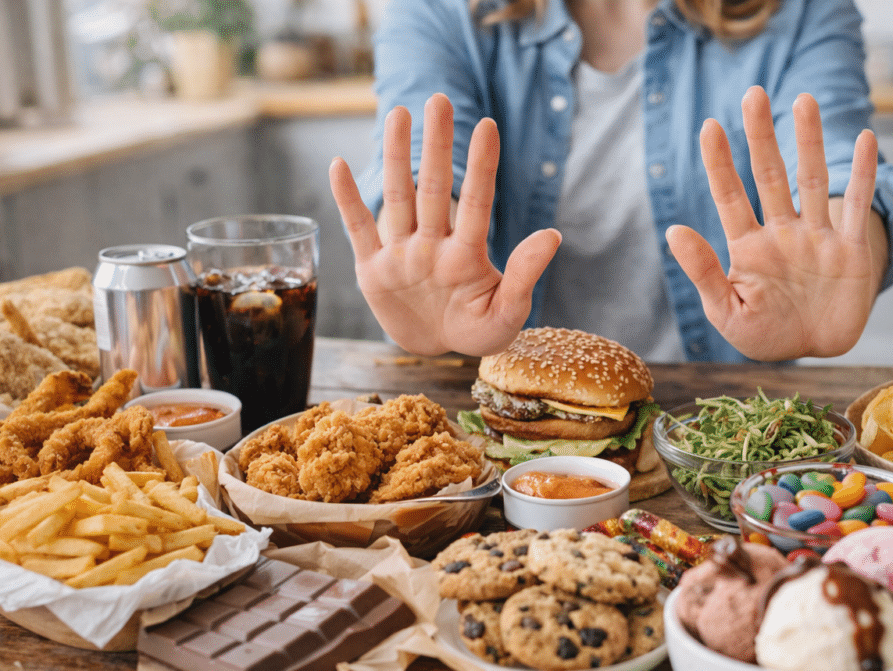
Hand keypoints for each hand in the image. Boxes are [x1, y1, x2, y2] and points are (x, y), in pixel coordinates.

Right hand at [329, 93, 560, 355]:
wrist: (439, 349)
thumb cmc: (478, 330)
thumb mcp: (507, 313)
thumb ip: (524, 275)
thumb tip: (553, 234)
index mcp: (467, 256)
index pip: (477, 204)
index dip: (481, 166)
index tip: (487, 126)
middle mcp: (433, 246)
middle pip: (434, 189)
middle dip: (437, 146)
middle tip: (440, 99)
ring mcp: (402, 255)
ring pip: (399, 198)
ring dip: (396, 157)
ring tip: (398, 113)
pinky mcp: (373, 270)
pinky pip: (359, 229)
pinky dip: (348, 200)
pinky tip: (339, 165)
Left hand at [666, 87, 885, 361]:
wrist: (813, 351)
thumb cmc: (765, 334)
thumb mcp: (726, 312)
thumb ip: (703, 272)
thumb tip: (672, 230)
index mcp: (748, 247)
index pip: (730, 196)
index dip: (719, 162)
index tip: (709, 127)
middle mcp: (781, 233)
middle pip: (769, 175)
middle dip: (760, 136)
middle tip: (752, 95)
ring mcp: (817, 237)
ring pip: (812, 180)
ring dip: (809, 141)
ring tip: (804, 100)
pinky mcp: (850, 249)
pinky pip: (856, 206)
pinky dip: (863, 174)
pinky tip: (866, 139)